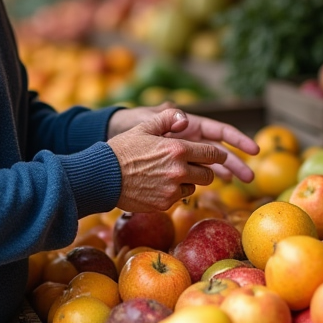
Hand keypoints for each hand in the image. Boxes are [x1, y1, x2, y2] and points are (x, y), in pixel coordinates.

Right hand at [107, 108, 248, 212]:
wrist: (103, 177)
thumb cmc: (122, 149)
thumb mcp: (144, 127)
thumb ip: (168, 119)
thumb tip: (186, 119)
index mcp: (177, 149)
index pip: (211, 154)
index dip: (218, 156)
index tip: (220, 156)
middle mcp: (178, 170)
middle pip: (208, 174)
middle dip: (205, 170)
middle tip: (196, 167)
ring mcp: (172, 189)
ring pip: (194, 186)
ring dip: (189, 181)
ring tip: (172, 174)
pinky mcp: (164, 203)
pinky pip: (179, 197)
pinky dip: (175, 192)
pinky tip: (160, 185)